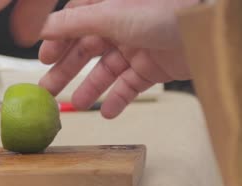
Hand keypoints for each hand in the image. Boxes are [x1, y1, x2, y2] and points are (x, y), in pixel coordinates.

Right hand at [38, 0, 197, 117]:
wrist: (206, 29)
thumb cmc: (163, 10)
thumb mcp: (109, 14)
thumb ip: (73, 23)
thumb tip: (45, 28)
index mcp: (108, 7)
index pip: (74, 23)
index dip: (58, 42)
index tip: (43, 60)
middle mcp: (120, 25)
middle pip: (86, 50)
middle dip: (66, 70)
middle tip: (48, 91)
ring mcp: (136, 47)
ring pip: (106, 71)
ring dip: (90, 88)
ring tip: (75, 105)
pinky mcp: (152, 67)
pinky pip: (129, 85)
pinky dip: (118, 99)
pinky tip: (107, 112)